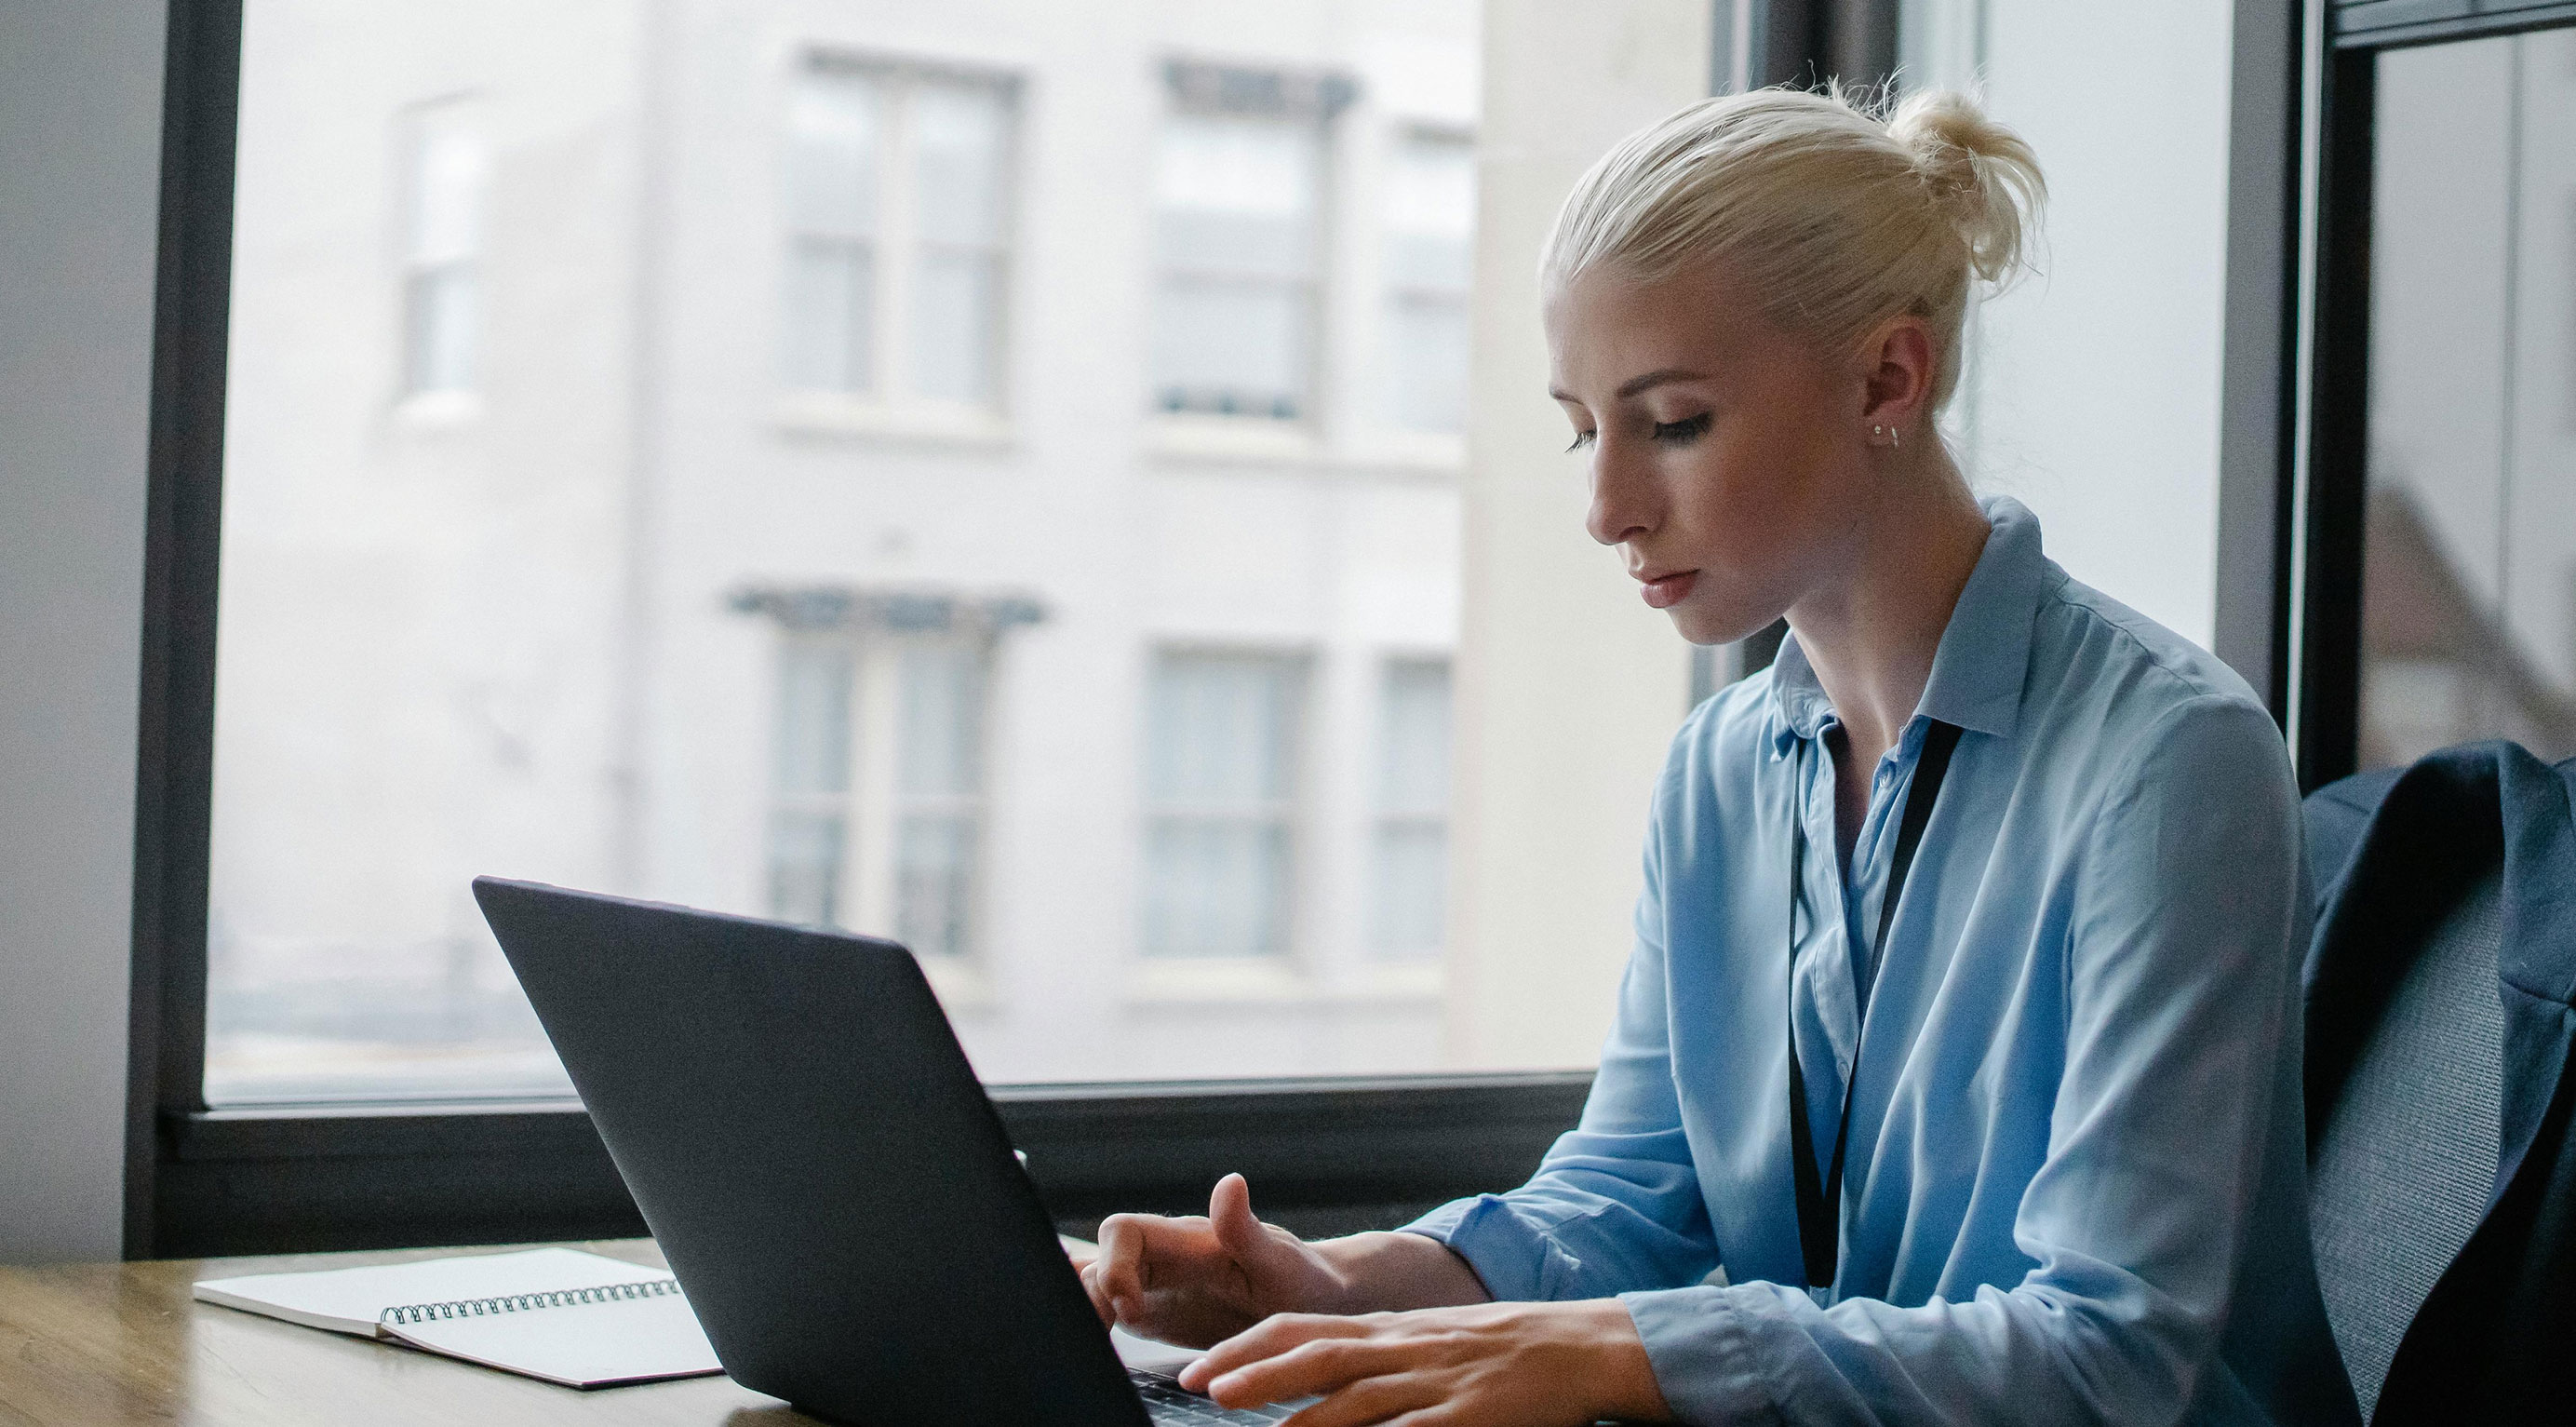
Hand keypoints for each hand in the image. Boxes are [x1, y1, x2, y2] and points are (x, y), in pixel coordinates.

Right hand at [1081, 1174, 1355, 1347]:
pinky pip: (1109, 1310)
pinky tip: (1096, 1351)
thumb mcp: (1280, 1262)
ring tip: (1096, 1349)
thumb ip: (1247, 1230)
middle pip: (1098, 1260)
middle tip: (1104, 1338)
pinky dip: (1095, 1324)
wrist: (1316, 1306)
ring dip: (1088, 1312)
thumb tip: (1230, 1182)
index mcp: (1186, 1240)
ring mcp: (1154, 1287)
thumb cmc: (1304, 1280)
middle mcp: (1162, 1259)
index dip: (1113, 1266)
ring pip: (1096, 1286)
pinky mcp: (1154, 1315)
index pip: (1123, 1231)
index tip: (1134, 1309)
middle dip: (1089, 1296)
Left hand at [1178, 1299, 1674, 1425]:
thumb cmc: (1503, 1348)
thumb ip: (1378, 1355)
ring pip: (1352, 1396)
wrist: (1581, 1346)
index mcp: (1390, 1328)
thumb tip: (1319, 1376)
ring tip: (1251, 1425)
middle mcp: (1402, 1347)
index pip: (1302, 1328)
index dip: (1247, 1347)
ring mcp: (1432, 1382)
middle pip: (1314, 1353)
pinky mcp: (1463, 1416)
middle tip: (1200, 1385)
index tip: (1202, 1366)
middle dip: (1252, 1370)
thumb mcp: (1431, 1338)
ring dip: (1296, 1413)